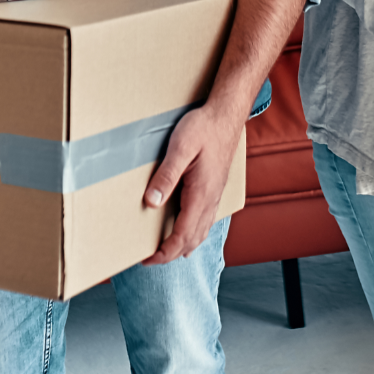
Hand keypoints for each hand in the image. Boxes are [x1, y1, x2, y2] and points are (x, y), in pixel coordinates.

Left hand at [141, 103, 240, 264]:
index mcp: (201, 195)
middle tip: (150, 257)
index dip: (164, 253)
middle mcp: (211, 200)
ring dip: (184, 245)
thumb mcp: (180, 148)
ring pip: (201, 232)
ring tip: (165, 249)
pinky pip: (206, 220)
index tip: (147, 259)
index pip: (182, 236)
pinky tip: (187, 229)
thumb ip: (166, 176)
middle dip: (171, 254)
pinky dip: (194, 233)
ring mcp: (215, 195)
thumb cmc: (204, 128)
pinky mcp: (216, 188)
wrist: (227, 114)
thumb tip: (152, 202)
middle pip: (192, 240)